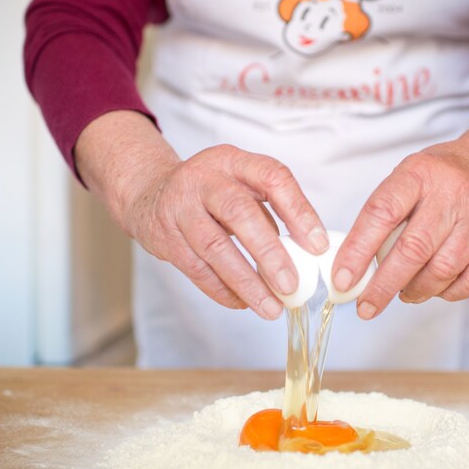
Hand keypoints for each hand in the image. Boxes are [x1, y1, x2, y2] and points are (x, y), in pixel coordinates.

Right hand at [74, 112, 328, 319]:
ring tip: (271, 308)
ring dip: (246, 282)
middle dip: (268, 253)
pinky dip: (222, 290)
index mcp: (234, 160)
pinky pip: (196, 269)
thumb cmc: (211, 192)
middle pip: (239, 213)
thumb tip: (308, 251)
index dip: (298, 212)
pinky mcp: (165, 237)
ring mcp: (180, 207)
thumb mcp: (241, 183)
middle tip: (291, 286)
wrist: (150, 193)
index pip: (273, 178)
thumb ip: (271, 208)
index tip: (318, 246)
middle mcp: (204, 179)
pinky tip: (243, 303)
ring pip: (215, 247)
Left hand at [331, 90, 468, 318]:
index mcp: (418, 174)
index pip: (382, 213)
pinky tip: (436, 288)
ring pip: (442, 270)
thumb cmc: (436, 181)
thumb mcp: (404, 180)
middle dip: (383, 286)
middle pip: (413, 249)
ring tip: (403, 292)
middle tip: (365, 307)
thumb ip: (380, 218)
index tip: (342, 280)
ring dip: (416, 290)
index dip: (358, 250)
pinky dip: (448, 293)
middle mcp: (452, 194)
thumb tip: (352, 268)